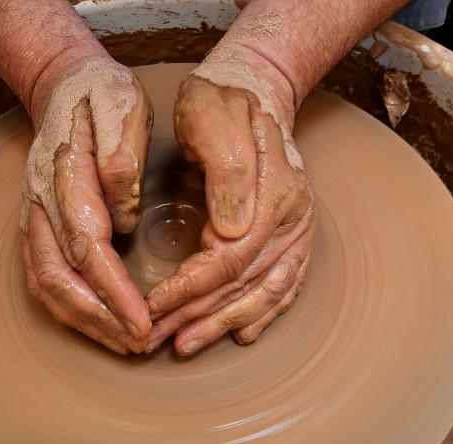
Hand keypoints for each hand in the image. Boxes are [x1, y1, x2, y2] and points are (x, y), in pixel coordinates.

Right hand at [21, 56, 152, 353]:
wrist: (62, 84)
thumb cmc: (100, 96)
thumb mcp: (121, 105)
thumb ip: (121, 158)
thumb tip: (122, 216)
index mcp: (63, 177)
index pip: (87, 248)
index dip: (114, 291)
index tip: (143, 321)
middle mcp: (40, 205)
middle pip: (60, 279)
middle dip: (100, 320)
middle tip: (138, 344)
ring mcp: (33, 218)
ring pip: (48, 286)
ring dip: (85, 322)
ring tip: (124, 344)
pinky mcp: (37, 228)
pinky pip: (45, 279)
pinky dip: (70, 310)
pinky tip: (100, 325)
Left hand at [145, 47, 314, 354]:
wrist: (257, 89)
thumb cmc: (222, 100)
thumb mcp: (210, 114)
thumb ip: (223, 166)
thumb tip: (230, 229)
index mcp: (274, 191)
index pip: (231, 257)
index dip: (191, 287)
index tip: (154, 304)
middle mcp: (293, 218)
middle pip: (244, 284)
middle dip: (197, 316)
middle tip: (154, 339)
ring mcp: (298, 230)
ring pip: (264, 293)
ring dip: (223, 324)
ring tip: (184, 346)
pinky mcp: (294, 237)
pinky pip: (284, 286)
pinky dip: (262, 314)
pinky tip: (241, 335)